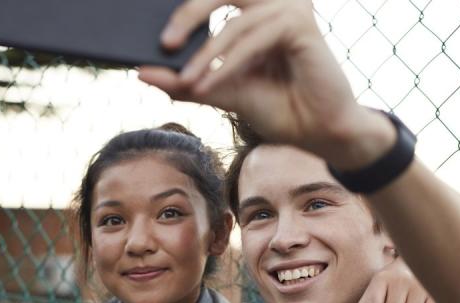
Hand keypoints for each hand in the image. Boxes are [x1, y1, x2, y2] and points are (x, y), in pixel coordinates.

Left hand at [138, 0, 369, 162]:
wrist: (318, 132)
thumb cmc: (278, 107)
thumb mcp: (219, 91)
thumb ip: (185, 81)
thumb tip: (141, 72)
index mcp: (254, 7)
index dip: (186, 8)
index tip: (152, 27)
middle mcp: (272, 1)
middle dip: (188, 15)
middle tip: (164, 43)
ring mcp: (288, 9)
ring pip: (233, 22)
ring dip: (207, 54)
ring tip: (187, 81)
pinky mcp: (300, 24)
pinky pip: (252, 40)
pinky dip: (227, 64)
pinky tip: (209, 83)